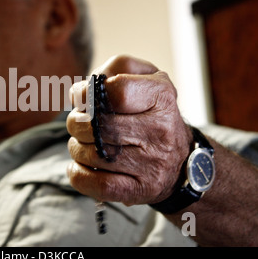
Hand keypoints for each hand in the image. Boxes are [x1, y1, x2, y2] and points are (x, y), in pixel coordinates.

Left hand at [66, 55, 192, 204]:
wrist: (181, 160)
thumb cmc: (151, 113)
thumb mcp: (145, 78)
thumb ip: (114, 69)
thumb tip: (81, 91)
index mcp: (161, 96)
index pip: (116, 91)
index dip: (89, 93)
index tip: (82, 98)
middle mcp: (159, 130)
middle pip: (97, 125)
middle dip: (76, 123)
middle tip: (79, 123)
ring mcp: (151, 164)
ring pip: (92, 154)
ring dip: (76, 147)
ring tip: (84, 143)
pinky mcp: (140, 189)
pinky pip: (98, 184)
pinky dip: (79, 174)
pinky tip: (79, 165)